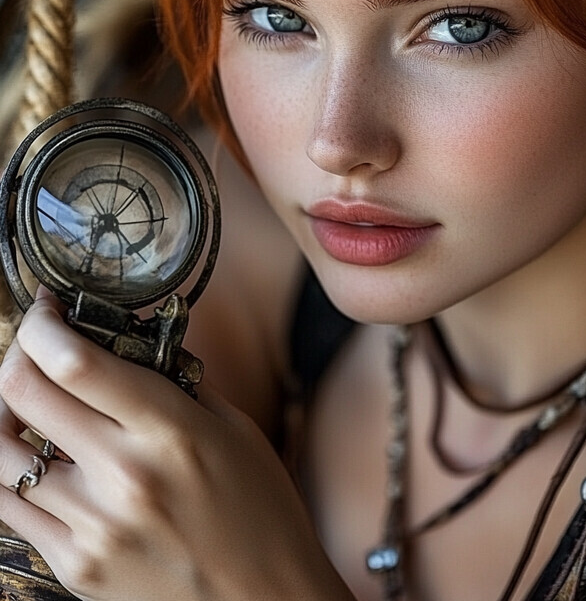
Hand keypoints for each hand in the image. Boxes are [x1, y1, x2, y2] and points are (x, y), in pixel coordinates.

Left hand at [0, 289, 351, 600]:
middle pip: (22, 394)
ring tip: (25, 399)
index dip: (44, 325)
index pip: (76, 364)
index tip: (49, 310)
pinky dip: (12, 469)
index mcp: (172, 432)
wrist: (264, 599)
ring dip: (2, 410)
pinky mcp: (73, 566)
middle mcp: (123, 477)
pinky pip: (10, 507)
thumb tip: (130, 348)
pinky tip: (36, 455)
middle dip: (18, 353)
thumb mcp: (234, 430)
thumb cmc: (261, 510)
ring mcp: (91, 527)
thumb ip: (179, 385)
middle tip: (35, 344)